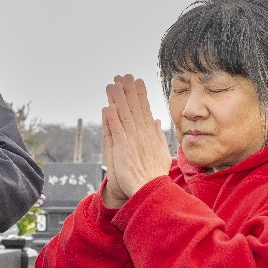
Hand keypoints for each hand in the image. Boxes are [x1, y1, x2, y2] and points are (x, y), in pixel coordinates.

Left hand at [101, 75, 170, 200]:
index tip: (137, 81)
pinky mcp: (122, 150)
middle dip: (128, 91)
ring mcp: (132, 142)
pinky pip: (116, 131)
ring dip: (118, 99)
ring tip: (112, 84)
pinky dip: (111, 119)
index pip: (144, 110)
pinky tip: (107, 106)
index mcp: (150, 136)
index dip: (140, 95)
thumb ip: (158, 135)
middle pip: (134, 109)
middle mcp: (141, 136)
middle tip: (123, 75)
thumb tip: (156, 120)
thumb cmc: (154, 176)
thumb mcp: (161, 153)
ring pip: (124, 116)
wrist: (150, 191)